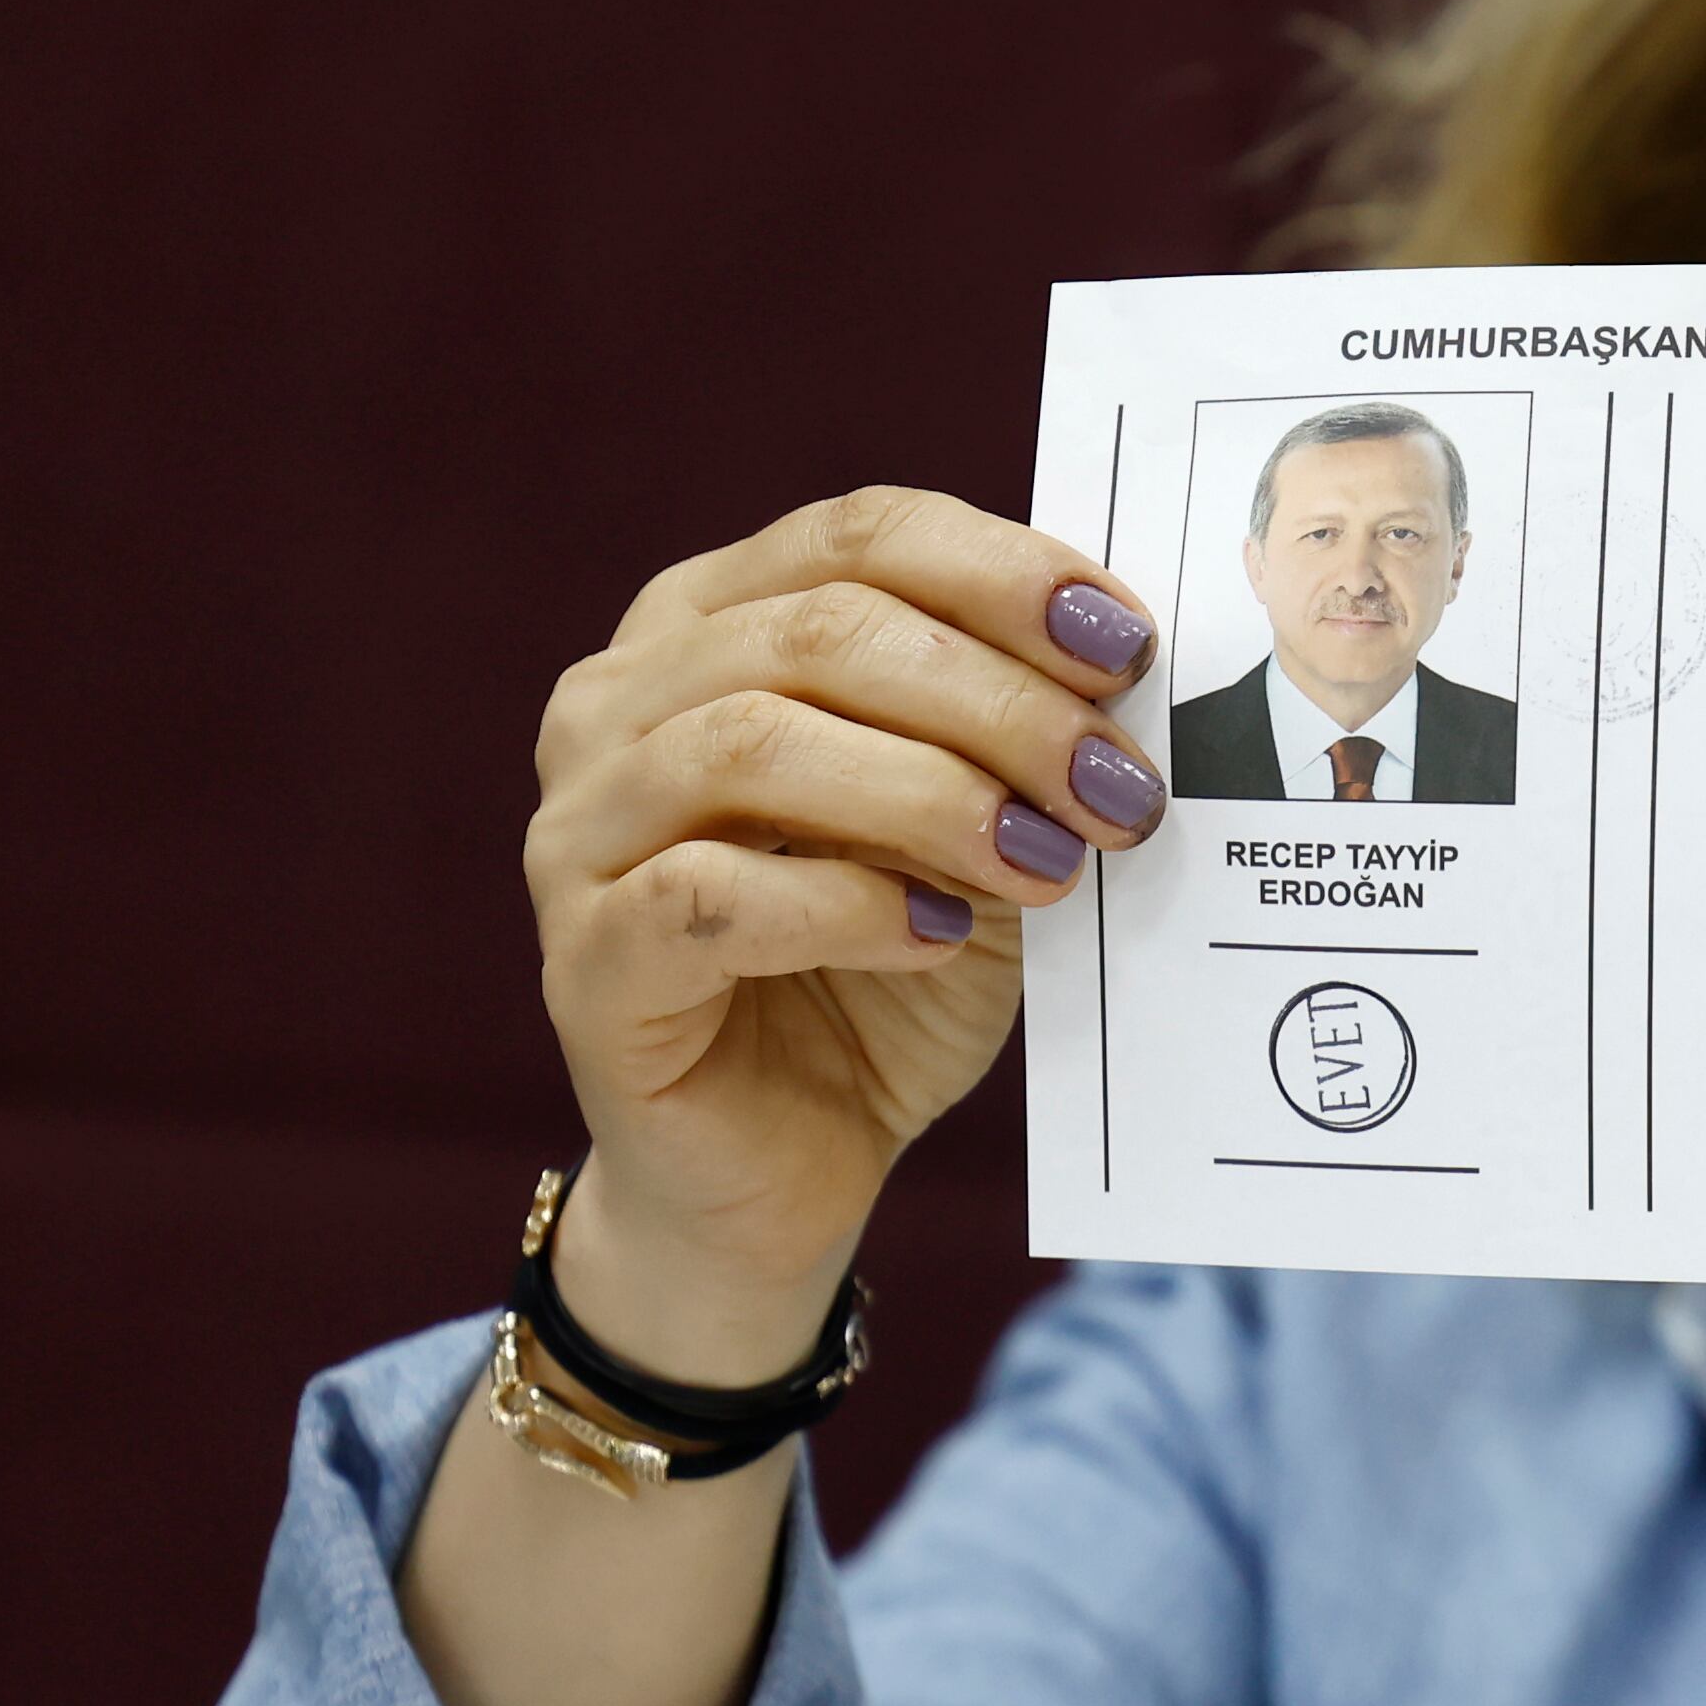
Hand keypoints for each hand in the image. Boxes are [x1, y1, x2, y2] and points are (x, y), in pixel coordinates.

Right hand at [521, 486, 1163, 1369]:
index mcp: (710, 626)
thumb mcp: (976, 831)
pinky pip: (703, 896)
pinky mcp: (582, 963)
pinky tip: (937, 937)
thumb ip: (1012, 739)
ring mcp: (580, 830)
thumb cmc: (885, 972)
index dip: (1002, 575)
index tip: (1125, 645)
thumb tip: (1121, 667)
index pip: (857, 538)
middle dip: (995, 701)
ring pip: (750, 745)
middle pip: (817, 632)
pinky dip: (843, 906)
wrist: (787, 1167)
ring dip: (930, 797)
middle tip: (1114, 784)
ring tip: (1045, 861)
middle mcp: (618, 703)